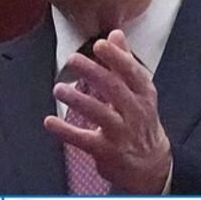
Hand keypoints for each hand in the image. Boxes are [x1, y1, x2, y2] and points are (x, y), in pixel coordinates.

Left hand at [44, 30, 171, 193]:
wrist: (151, 165)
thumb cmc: (140, 121)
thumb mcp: (140, 92)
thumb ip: (125, 62)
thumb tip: (116, 34)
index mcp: (144, 94)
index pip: (133, 73)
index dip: (117, 58)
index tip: (100, 44)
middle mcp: (135, 112)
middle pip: (115, 89)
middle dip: (94, 72)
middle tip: (73, 59)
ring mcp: (121, 133)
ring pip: (99, 113)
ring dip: (78, 99)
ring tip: (58, 88)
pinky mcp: (106, 151)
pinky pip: (83, 140)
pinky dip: (65, 131)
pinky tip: (49, 121)